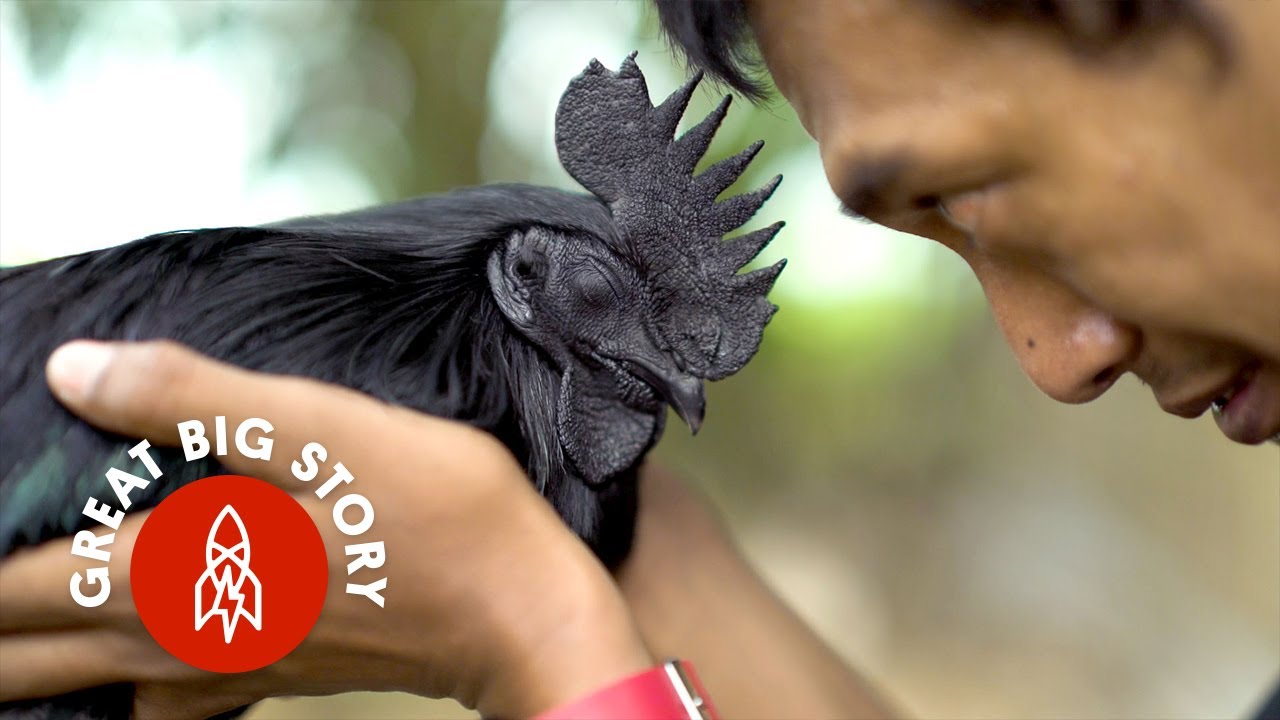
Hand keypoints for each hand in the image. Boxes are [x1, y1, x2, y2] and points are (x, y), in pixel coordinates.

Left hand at [0, 340, 651, 718]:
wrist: (522, 615)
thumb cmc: (438, 516)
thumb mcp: (325, 430)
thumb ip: (196, 398)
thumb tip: (79, 370)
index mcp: (172, 573)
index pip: (13, 583)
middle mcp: (179, 635)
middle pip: (26, 655)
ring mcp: (223, 666)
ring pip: (83, 687)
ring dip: (28, 662)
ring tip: (10, 627)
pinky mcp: (269, 672)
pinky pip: (153, 701)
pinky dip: (106, 687)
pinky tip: (120, 670)